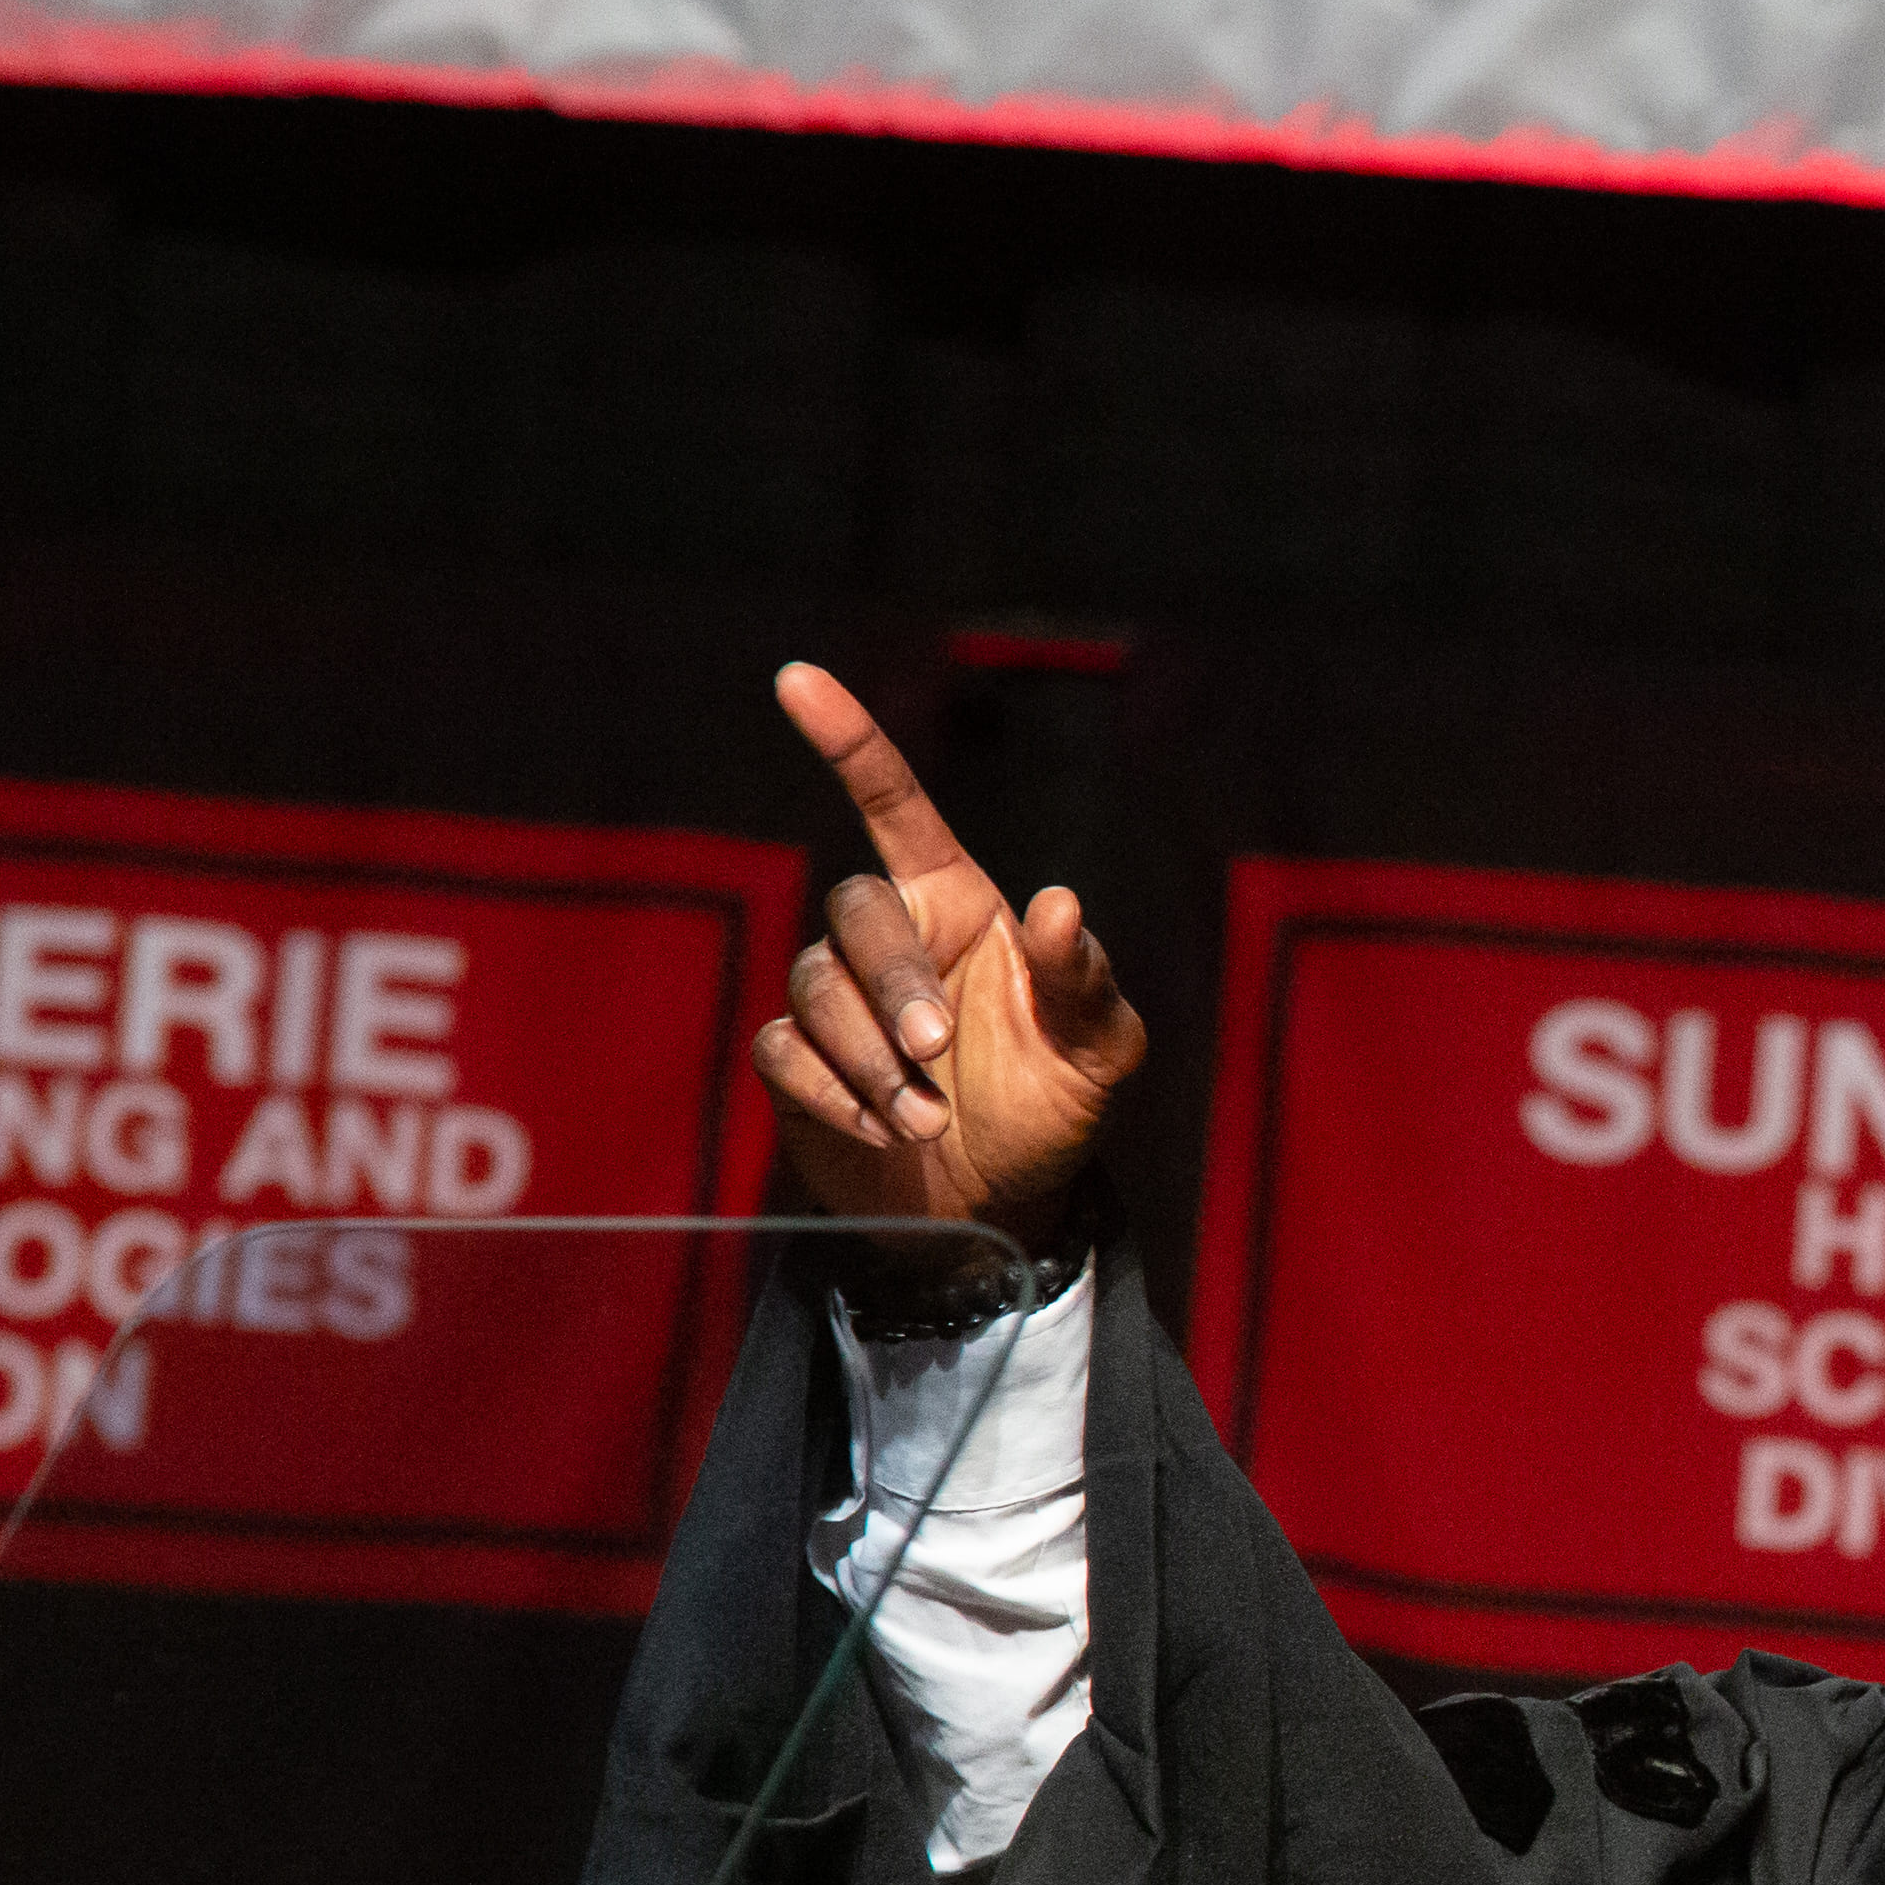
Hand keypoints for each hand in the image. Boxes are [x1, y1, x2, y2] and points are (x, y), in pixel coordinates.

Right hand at [752, 661, 1146, 1240]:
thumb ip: (1086, 982)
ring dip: (873, 1061)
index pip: (894, 805)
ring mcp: (838, 1000)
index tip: (796, 677)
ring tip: (927, 1118)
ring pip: (815, 988)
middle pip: (855, 912)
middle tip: (936, 1057)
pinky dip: (836, 1095)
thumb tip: (1060, 904)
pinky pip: (783, 1050)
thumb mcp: (1101, 1051)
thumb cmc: (1055, 1108)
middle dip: (894, 986)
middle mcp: (893, 939)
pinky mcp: (797, 1063)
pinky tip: (888, 1132)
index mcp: (959, 906)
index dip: (849, 740)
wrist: (1004, 1207)